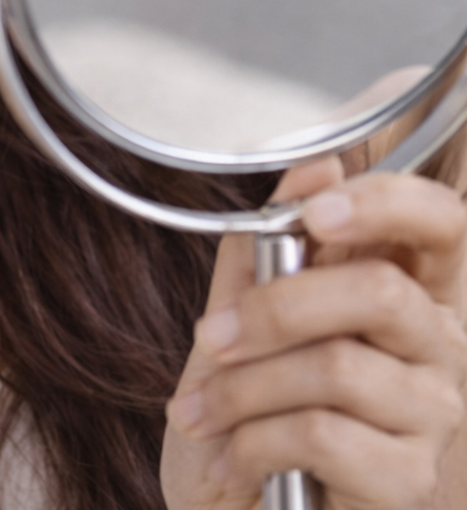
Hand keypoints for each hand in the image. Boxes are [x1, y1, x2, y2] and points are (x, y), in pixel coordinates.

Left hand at [161, 158, 466, 509]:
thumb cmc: (248, 417)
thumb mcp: (243, 316)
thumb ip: (272, 242)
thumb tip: (319, 163)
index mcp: (407, 290)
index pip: (442, 222)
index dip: (388, 202)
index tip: (315, 211)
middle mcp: (440, 347)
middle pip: (380, 290)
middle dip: (274, 308)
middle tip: (209, 336)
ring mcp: (433, 416)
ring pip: (337, 366)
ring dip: (244, 388)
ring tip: (201, 413)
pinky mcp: (410, 479)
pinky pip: (323, 433)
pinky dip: (254, 442)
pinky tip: (233, 461)